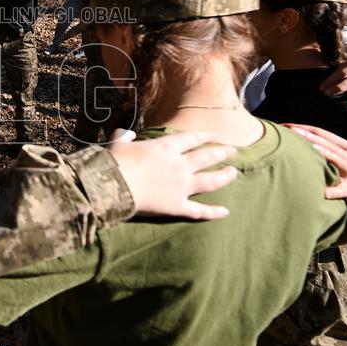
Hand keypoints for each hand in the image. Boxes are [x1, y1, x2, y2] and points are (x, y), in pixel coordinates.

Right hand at [108, 129, 235, 219]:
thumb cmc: (114, 163)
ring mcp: (180, 187)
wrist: (111, 187)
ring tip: (234, 173)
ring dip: (224, 176)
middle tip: (233, 151)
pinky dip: (213, 212)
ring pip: (210, 181)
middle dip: (222, 153)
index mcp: (165, 148)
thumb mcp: (118, 143)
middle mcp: (178, 165)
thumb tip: (127, 133)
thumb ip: (125, 137)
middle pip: (207, 157)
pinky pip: (198, 210)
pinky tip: (225, 212)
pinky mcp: (176, 206)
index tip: (216, 135)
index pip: (192, 138)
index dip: (205, 136)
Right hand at [284, 124, 346, 200]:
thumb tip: (321, 193)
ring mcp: (346, 145)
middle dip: (304, 132)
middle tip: (285, 128)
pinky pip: (325, 134)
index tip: (301, 143)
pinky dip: (310, 130)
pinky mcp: (344, 142)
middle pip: (324, 138)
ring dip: (304, 128)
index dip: (316, 147)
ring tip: (286, 126)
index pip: (331, 153)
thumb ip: (336, 192)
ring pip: (323, 133)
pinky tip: (297, 129)